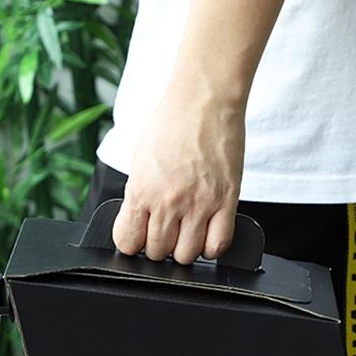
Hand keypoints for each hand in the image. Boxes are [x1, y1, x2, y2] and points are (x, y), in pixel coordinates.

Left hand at [111, 85, 245, 264]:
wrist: (204, 100)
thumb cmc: (171, 124)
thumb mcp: (140, 161)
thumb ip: (139, 196)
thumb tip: (139, 224)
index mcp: (141, 190)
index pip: (128, 242)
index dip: (132, 243)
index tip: (138, 237)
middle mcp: (169, 201)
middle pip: (158, 252)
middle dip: (158, 247)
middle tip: (165, 231)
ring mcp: (200, 203)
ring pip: (187, 255)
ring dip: (184, 249)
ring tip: (186, 232)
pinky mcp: (227, 201)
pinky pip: (218, 245)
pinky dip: (210, 248)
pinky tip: (206, 235)